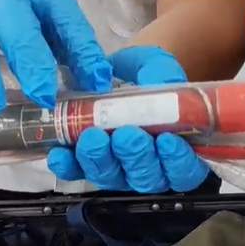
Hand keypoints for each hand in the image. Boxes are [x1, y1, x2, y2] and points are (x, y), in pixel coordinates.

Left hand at [46, 46, 209, 192]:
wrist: (120, 70)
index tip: (165, 139)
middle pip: (146, 178)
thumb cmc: (149, 73)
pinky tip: (60, 153)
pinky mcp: (87, 164)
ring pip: (112, 178)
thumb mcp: (158, 67)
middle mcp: (150, 166)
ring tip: (93, 137)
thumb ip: (161, 76)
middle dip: (135, 157)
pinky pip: (77, 172)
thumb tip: (156, 85)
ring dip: (101, 161)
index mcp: (178, 149)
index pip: (184, 171)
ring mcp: (118, 169)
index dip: (177, 162)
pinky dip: (68, 165)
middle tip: (126, 134)